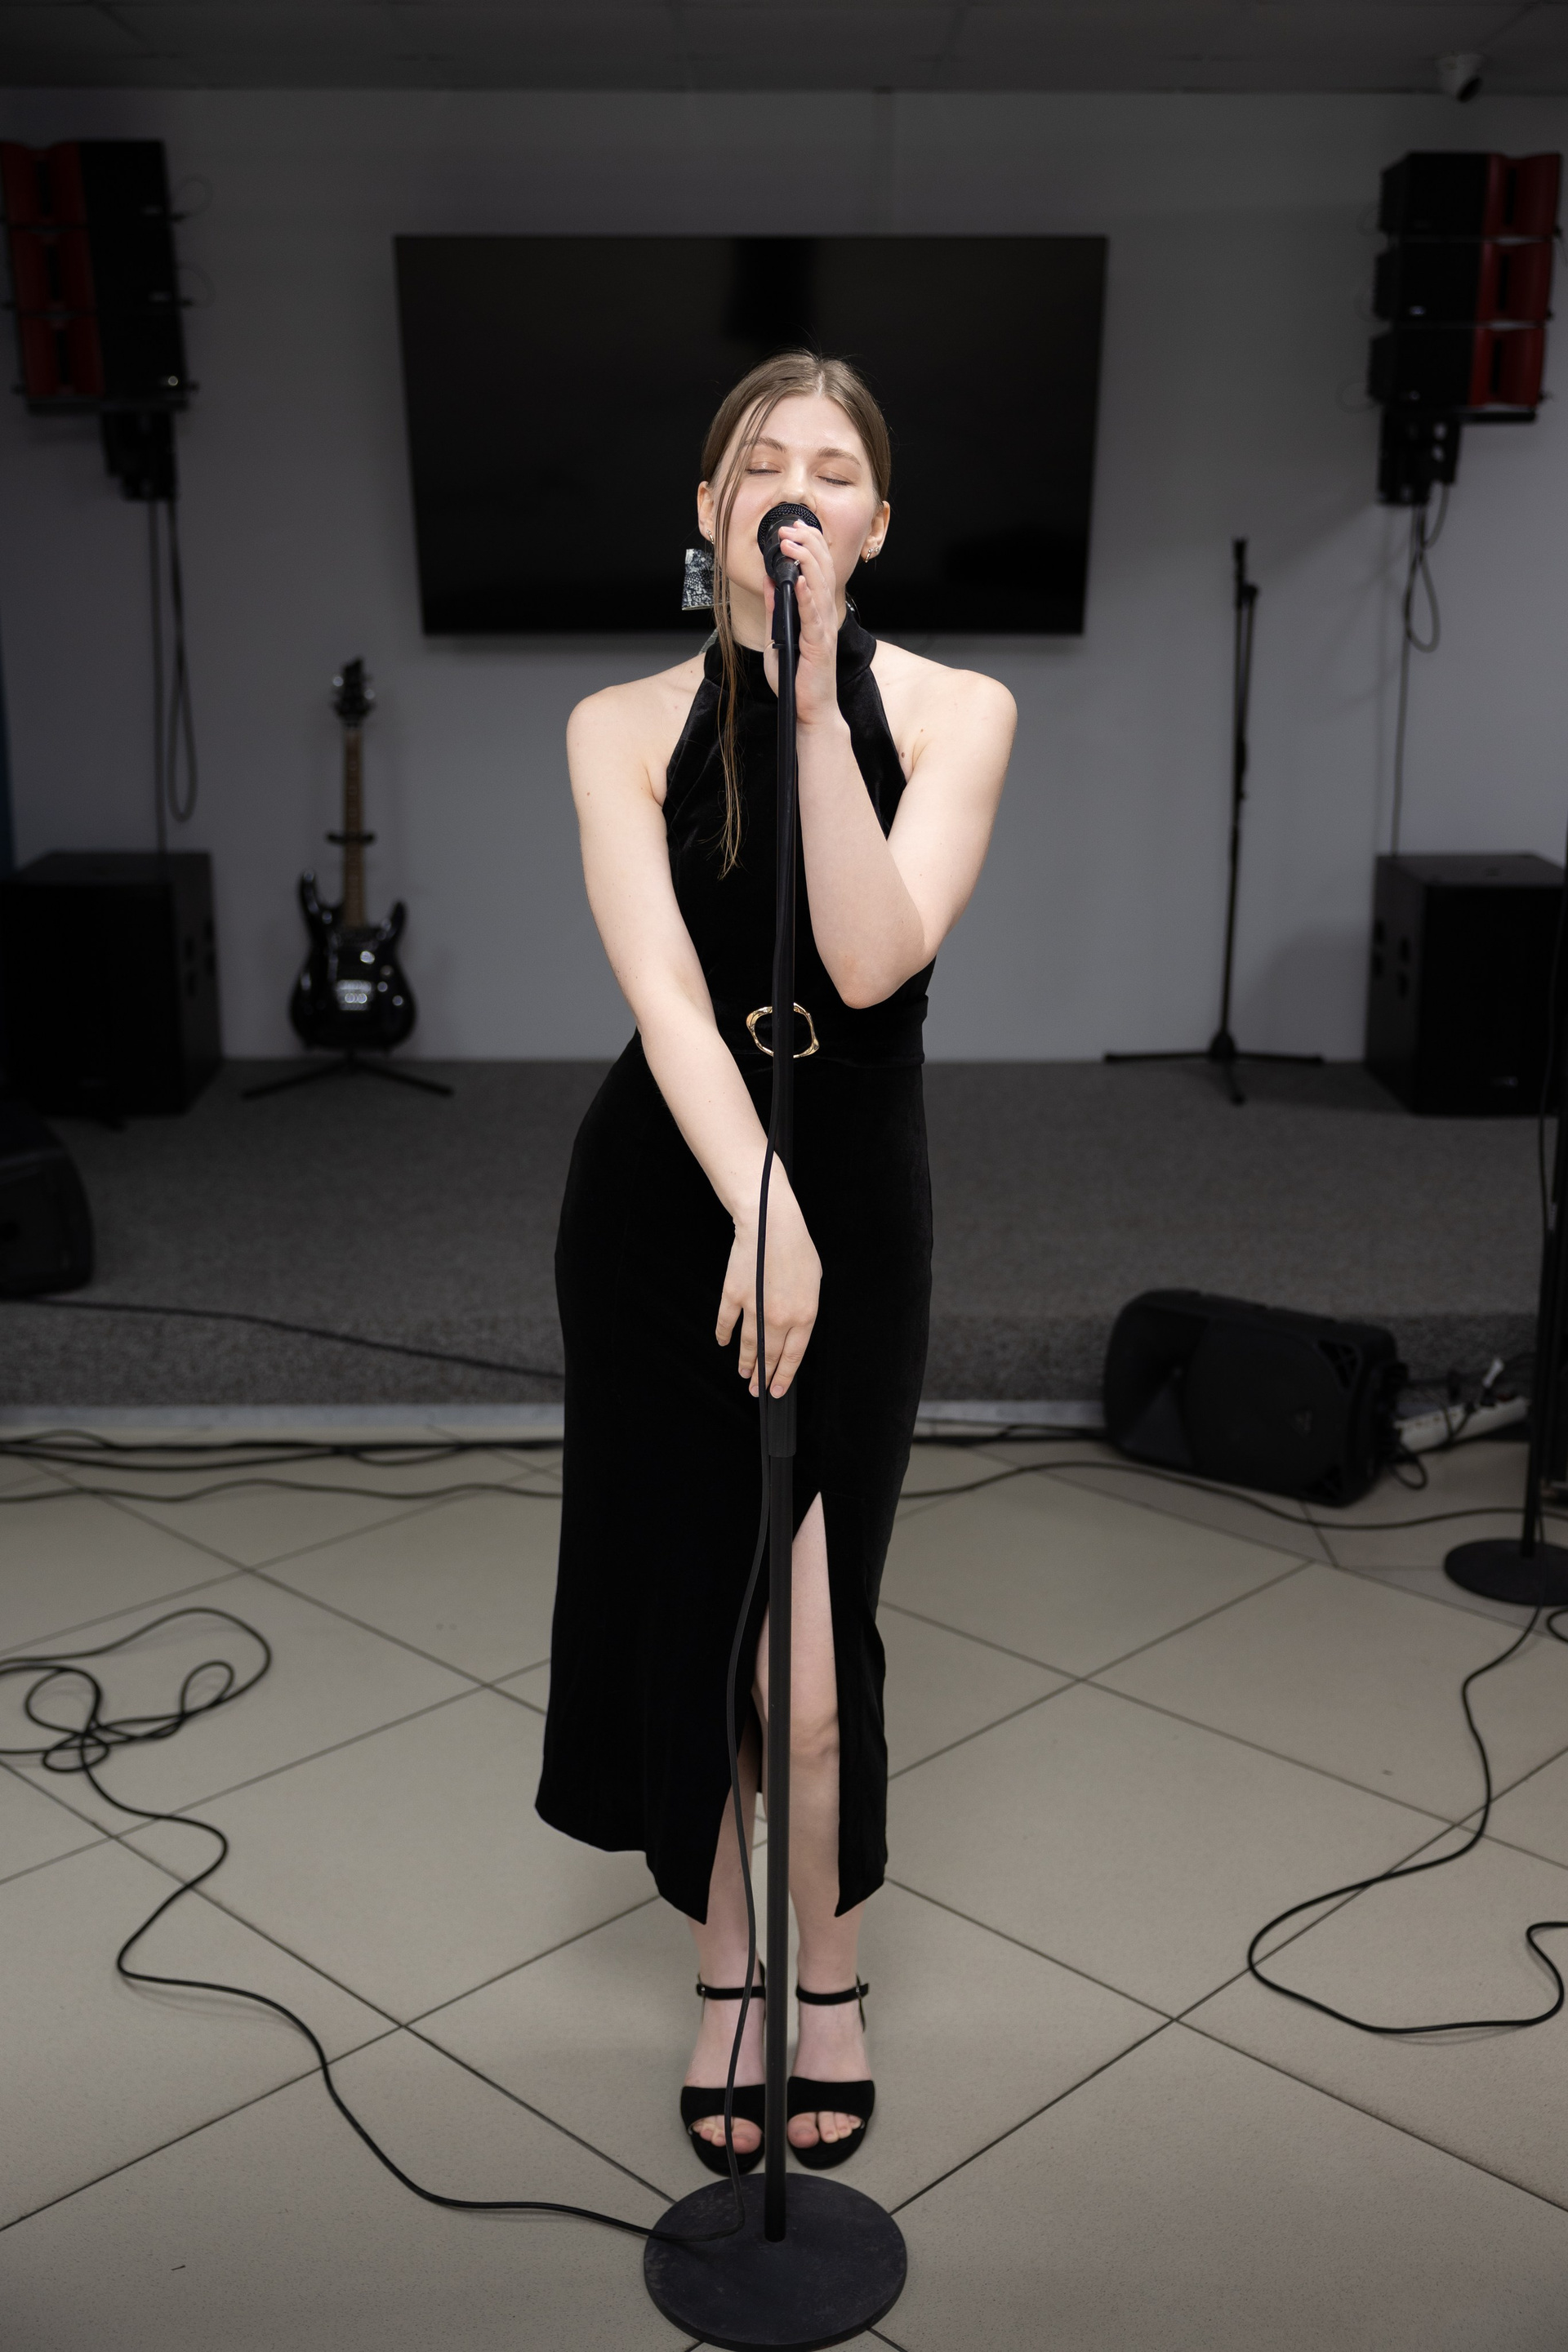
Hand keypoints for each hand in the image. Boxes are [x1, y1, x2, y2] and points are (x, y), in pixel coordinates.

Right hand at [716, 1181, 821, 1397]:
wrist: (771, 1224)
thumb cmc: (796, 1247)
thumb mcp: (814, 1281)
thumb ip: (805, 1308)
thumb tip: (793, 1326)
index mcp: (805, 1315)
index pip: (793, 1356)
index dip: (784, 1376)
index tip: (777, 1390)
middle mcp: (779, 1318)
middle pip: (770, 1356)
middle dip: (764, 1376)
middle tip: (757, 1390)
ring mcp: (754, 1309)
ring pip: (747, 1346)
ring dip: (745, 1363)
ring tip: (743, 1374)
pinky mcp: (733, 1297)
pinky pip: (726, 1323)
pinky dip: (724, 1336)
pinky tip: (724, 1343)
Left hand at [763, 520, 841, 731]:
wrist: (808, 710)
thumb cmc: (796, 678)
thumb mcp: (779, 635)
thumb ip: (776, 607)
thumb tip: (769, 580)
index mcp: (817, 612)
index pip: (818, 570)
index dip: (809, 545)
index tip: (795, 527)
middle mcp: (824, 617)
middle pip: (823, 571)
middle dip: (807, 544)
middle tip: (791, 526)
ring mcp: (824, 631)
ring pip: (820, 587)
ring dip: (806, 562)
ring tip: (792, 542)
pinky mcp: (819, 646)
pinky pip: (813, 617)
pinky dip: (808, 597)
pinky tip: (801, 580)